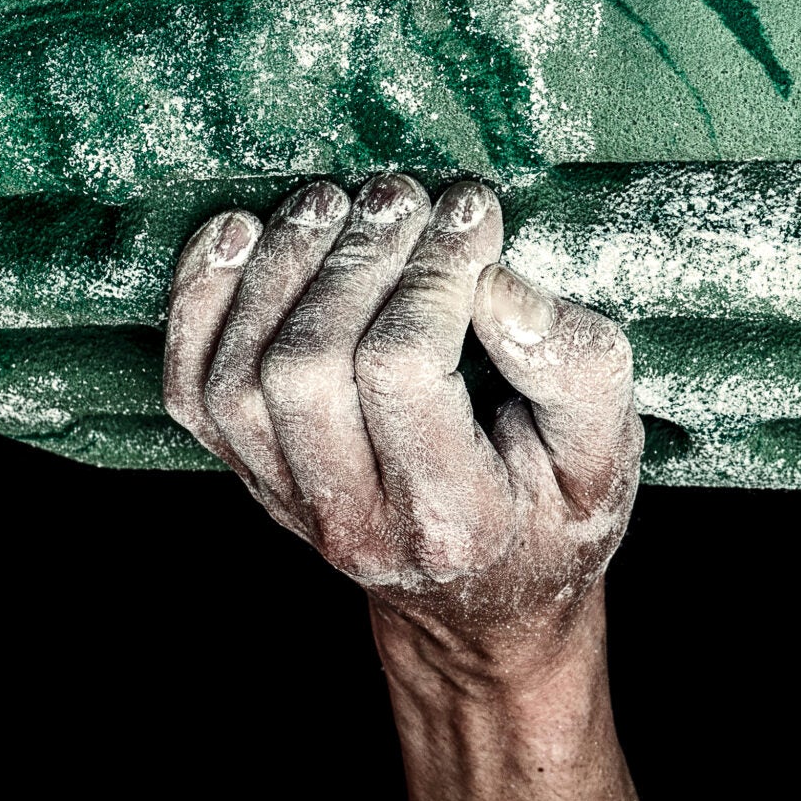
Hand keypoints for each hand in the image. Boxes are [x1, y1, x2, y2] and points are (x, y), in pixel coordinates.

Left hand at [162, 175, 643, 654]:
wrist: (487, 607)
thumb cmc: (555, 516)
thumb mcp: (608, 453)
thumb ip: (576, 370)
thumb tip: (497, 282)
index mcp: (455, 517)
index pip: (404, 370)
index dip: (431, 273)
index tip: (474, 211)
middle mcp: (355, 522)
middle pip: (310, 367)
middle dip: (354, 258)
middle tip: (403, 193)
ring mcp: (290, 505)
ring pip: (241, 375)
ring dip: (279, 268)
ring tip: (334, 202)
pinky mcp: (252, 479)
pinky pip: (192, 390)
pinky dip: (199, 303)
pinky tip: (236, 234)